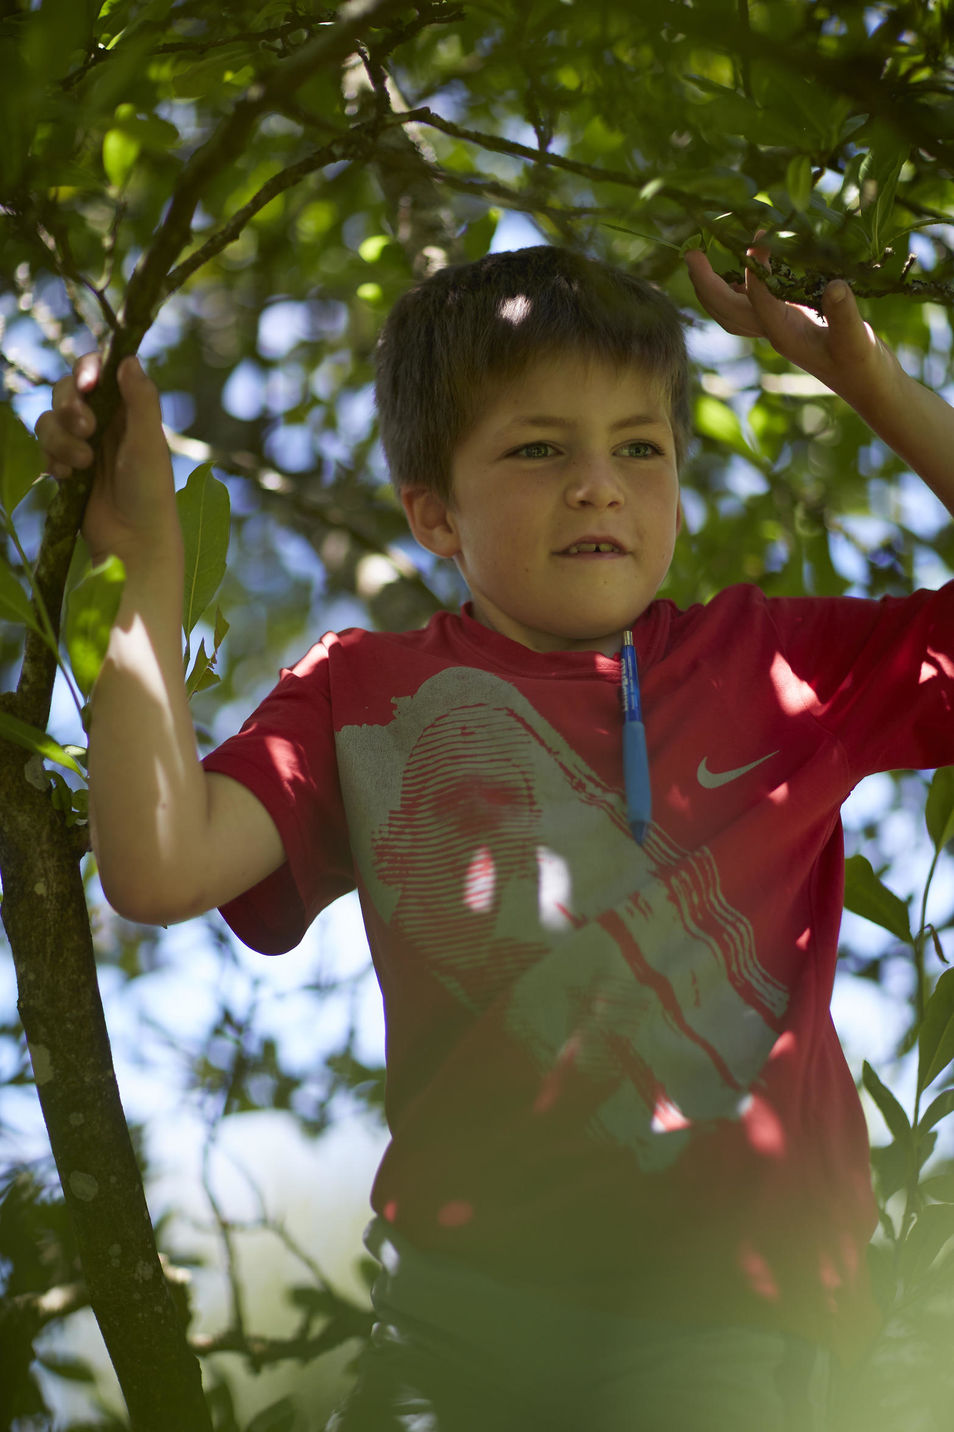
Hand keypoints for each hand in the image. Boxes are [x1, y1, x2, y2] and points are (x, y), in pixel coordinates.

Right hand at [35, 353, 178, 565]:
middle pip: (67, 390)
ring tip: (83, 466)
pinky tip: (68, 478)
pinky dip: (52, 460)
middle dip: (69, 406)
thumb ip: (141, 401)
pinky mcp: (67, 466)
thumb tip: (128, 358)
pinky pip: (44, 448)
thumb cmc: (150, 493)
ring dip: (60, 440)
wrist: (133, 542)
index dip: (88, 369)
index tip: (90, 383)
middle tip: (85, 429)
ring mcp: (83, 444)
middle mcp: (105, 422)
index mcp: (129, 409)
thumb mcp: (149, 444)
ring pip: (49, 420)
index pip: (100, 371)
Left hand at [684, 242, 901, 409]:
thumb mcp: (858, 339)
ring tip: (699, 260)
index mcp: (784, 335)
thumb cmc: (864, 365)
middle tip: (691, 253)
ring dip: (712, 288)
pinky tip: (734, 271)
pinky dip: (735, 288)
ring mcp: (775, 329)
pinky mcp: (784, 324)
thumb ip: (845, 315)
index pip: (759, 299)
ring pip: (731, 311)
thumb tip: (836, 287)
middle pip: (727, 310)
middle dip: (706, 283)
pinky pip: (748, 306)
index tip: (758, 236)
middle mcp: (772, 333)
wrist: (867, 386)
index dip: (756, 268)